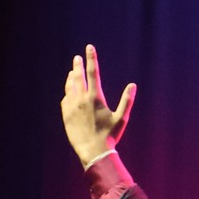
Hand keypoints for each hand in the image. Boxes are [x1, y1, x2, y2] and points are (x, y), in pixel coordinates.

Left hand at [61, 44, 135, 165]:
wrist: (93, 151)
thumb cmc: (110, 135)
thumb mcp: (122, 118)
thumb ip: (127, 100)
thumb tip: (133, 85)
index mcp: (96, 98)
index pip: (93, 73)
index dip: (91, 59)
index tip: (89, 48)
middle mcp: (82, 99)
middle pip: (78, 77)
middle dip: (78, 66)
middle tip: (77, 58)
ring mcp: (72, 107)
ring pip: (70, 87)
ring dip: (71, 78)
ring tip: (72, 73)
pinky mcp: (66, 115)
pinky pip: (65, 100)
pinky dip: (68, 93)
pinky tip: (69, 92)